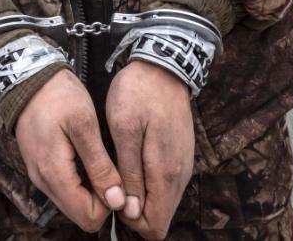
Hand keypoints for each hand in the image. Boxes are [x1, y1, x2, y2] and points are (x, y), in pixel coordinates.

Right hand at [15, 69, 124, 231]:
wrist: (29, 77)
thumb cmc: (58, 96)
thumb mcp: (84, 125)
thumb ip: (100, 166)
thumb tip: (116, 201)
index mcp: (54, 173)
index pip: (88, 217)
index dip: (109, 204)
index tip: (117, 178)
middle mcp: (42, 181)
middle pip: (80, 214)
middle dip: (101, 200)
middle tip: (111, 168)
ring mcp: (38, 175)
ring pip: (72, 203)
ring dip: (91, 191)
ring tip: (101, 161)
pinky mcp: (39, 167)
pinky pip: (64, 189)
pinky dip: (80, 182)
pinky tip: (87, 158)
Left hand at [106, 60, 194, 238]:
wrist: (162, 67)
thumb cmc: (137, 94)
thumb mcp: (124, 130)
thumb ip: (130, 172)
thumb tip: (131, 210)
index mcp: (165, 172)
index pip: (155, 225)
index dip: (130, 221)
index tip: (111, 198)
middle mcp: (180, 175)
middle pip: (159, 217)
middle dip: (133, 211)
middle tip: (110, 182)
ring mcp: (182, 166)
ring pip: (162, 201)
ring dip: (139, 196)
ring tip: (116, 170)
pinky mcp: (179, 156)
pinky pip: (164, 184)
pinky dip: (147, 183)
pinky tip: (129, 162)